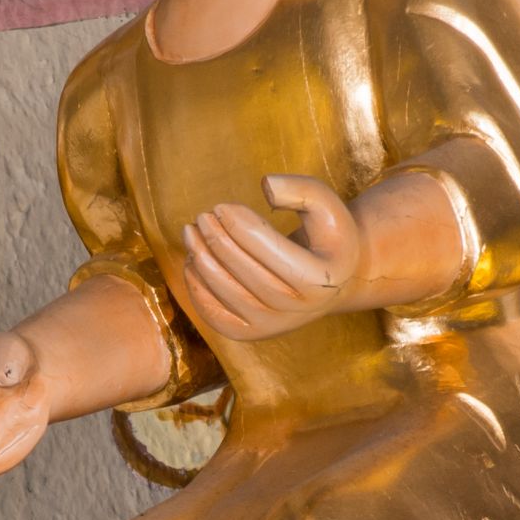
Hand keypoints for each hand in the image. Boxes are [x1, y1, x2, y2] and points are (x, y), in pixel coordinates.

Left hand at [177, 173, 361, 341]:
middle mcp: (295, 310)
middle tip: (202, 217)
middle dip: (214, 237)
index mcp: (317, 279)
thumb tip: (265, 185)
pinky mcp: (250, 334)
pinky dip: (196, 285)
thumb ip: (302, 188)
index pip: (263, 245)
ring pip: (222, 290)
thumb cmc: (325, 238)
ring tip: (190, 233)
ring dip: (199, 257)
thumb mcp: (327, 206)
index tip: (221, 206)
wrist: (330, 283)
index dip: (235, 222)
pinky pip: (212, 313)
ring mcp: (271, 326)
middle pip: (239, 267)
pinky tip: (193, 261)